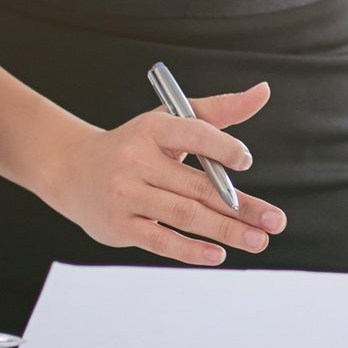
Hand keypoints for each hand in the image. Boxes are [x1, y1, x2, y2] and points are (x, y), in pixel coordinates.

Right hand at [36, 84, 285, 265]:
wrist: (73, 170)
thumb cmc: (136, 145)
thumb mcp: (170, 120)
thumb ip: (219, 110)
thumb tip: (263, 92)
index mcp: (153, 130)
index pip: (192, 133)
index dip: (221, 147)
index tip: (246, 162)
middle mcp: (136, 161)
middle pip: (198, 186)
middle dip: (242, 206)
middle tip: (275, 221)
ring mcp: (125, 195)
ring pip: (184, 215)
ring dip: (226, 230)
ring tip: (258, 240)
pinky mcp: (118, 226)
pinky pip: (160, 240)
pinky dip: (190, 250)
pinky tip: (217, 255)